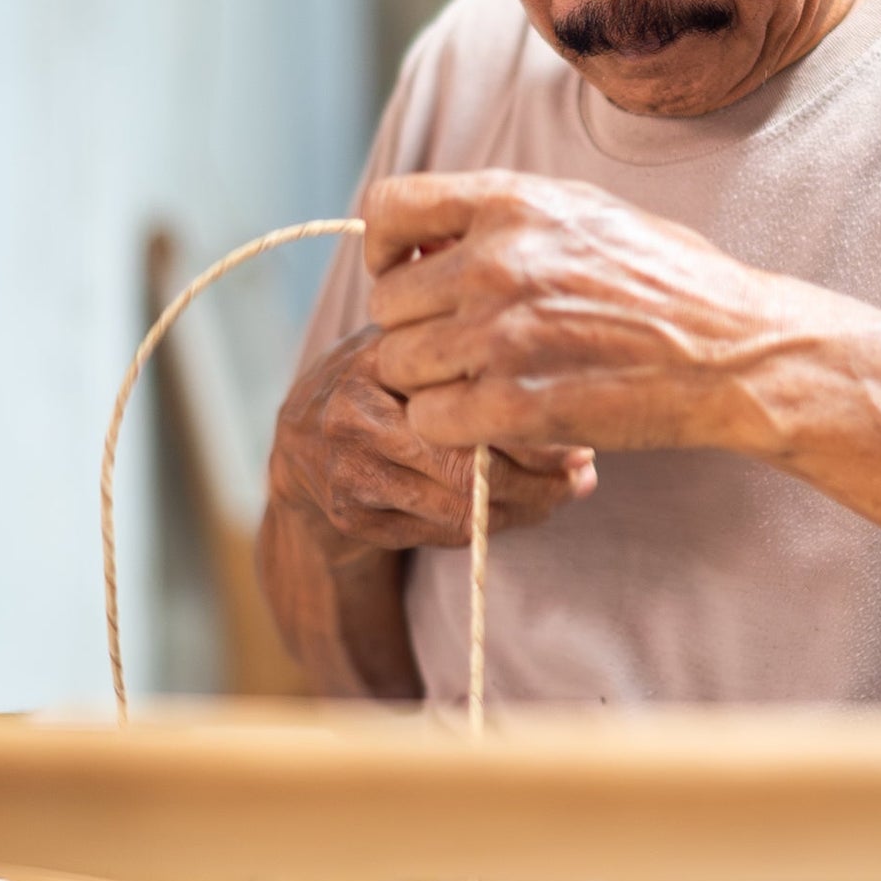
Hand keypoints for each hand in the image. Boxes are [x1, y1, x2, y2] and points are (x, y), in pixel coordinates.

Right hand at [267, 325, 595, 550]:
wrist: (298, 445)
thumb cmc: (378, 382)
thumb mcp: (409, 346)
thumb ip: (460, 349)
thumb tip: (563, 378)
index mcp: (375, 361)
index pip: (469, 405)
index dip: (532, 431)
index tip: (580, 438)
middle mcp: (353, 417)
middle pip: (468, 469)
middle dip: (539, 482)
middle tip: (581, 478)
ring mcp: (348, 475)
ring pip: (458, 511)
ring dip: (521, 511)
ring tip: (559, 496)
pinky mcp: (353, 519)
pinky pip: (439, 534)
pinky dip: (487, 527)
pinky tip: (516, 510)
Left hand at [363, 171, 800, 451]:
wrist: (734, 350)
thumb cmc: (673, 282)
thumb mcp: (588, 213)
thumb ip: (507, 217)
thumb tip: (438, 235)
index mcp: (513, 203)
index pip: (390, 211)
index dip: (388, 249)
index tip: (411, 273)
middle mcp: (496, 261)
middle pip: (387, 302)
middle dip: (417, 326)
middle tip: (465, 346)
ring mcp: (501, 334)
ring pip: (398, 364)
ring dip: (433, 381)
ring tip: (486, 383)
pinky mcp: (513, 404)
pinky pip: (429, 419)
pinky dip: (454, 427)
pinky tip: (496, 418)